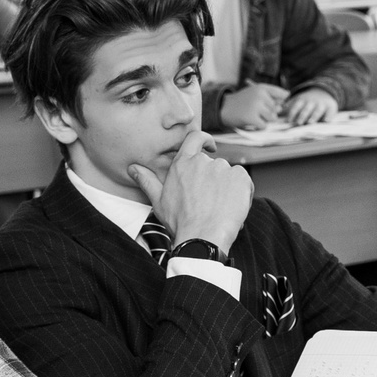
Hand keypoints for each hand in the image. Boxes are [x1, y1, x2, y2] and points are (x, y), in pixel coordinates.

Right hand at [129, 130, 252, 252]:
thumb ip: (147, 180)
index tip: (210, 146)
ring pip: (229, 175)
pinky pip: (244, 182)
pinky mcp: (240, 177)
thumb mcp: (159, 201)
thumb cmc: (180, 223)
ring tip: (220, 210)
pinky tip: (232, 208)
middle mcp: (203, 162)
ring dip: (228, 188)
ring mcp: (223, 168)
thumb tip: (133, 168)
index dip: (204, 140)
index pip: (194, 138)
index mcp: (183, 164)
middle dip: (215, 181)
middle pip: (214, 165)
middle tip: (211, 203)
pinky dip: (241, 193)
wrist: (202, 237)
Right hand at [218, 84, 287, 130]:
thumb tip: (283, 105)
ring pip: (272, 118)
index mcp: (262, 87)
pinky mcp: (251, 118)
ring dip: (265, 120)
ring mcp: (256, 106)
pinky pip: (264, 126)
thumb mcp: (255, 94)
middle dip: (270, 113)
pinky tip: (251, 121)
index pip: (283, 94)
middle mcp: (260, 95)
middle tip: (257, 110)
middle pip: (277, 109)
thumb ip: (270, 98)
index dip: (282, 101)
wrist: (223, 107)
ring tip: (254, 115)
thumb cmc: (242, 101)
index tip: (276, 104)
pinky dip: (259, 126)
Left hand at [281, 87, 336, 125]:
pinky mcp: (331, 107)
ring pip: (317, 110)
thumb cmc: (307, 101)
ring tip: (310, 122)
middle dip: (302, 115)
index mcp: (302, 100)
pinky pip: (330, 112)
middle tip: (298, 123)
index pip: (296, 106)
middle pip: (306, 109)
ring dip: (314, 116)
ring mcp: (322, 104)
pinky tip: (326, 121)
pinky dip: (328, 116)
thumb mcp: (298, 101)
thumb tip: (274, 114)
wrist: (324, 92)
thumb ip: (288, 108)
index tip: (288, 121)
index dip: (292, 113)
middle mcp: (312, 102)